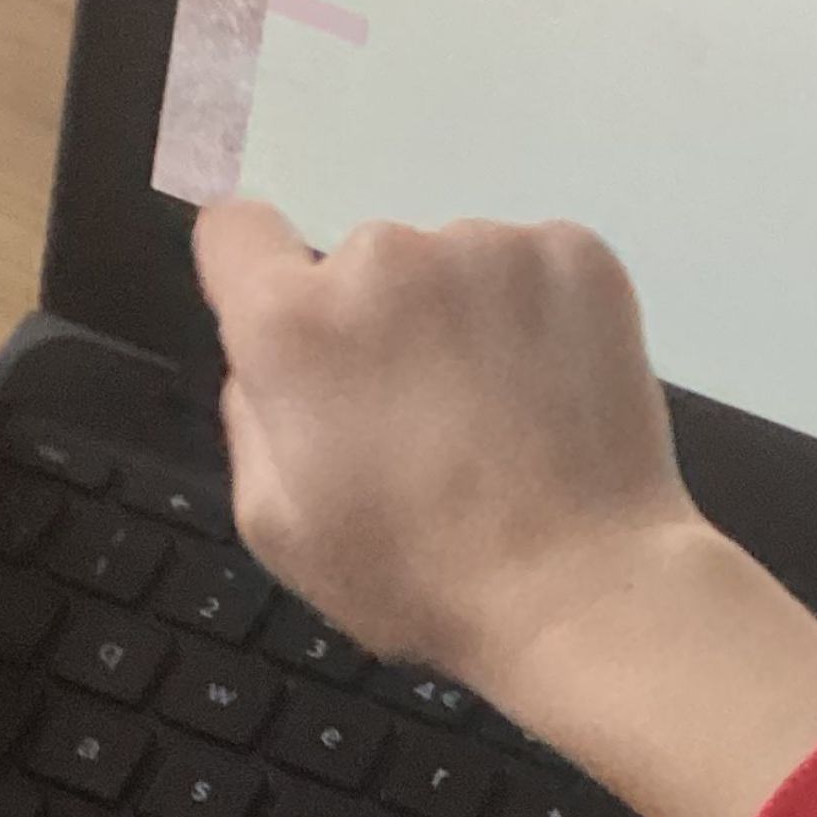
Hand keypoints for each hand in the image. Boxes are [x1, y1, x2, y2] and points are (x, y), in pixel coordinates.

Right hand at [193, 198, 700, 703]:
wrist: (580, 587)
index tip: (301, 329)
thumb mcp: (276, 525)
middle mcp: (383, 255)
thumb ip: (249, 413)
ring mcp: (489, 246)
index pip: (235, 229)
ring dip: (466, 317)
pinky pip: (534, 266)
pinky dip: (542, 313)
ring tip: (505, 415)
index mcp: (293, 323)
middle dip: (383, 323)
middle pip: (362, 264)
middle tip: (429, 417)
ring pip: (455, 266)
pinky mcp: (577, 253)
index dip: (256, 273)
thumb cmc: (416, 575)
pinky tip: (556, 389)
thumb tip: (270, 354)